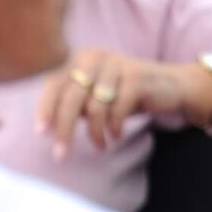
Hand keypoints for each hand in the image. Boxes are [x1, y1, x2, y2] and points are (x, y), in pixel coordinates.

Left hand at [37, 48, 211, 158]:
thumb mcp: (95, 95)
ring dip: (95, 133)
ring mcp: (117, 64)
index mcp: (80, 58)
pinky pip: (117, 110)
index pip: (54, 83)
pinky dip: (114, 128)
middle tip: (60, 155)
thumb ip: (73, 103)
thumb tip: (47, 126)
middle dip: (64, 129)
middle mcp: (96, 56)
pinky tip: (116, 136)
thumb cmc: (125, 93)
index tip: (40, 134)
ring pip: (95, 107)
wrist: (170, 85)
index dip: (45, 108)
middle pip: (72, 97)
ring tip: (99, 146)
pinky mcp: (136, 76)